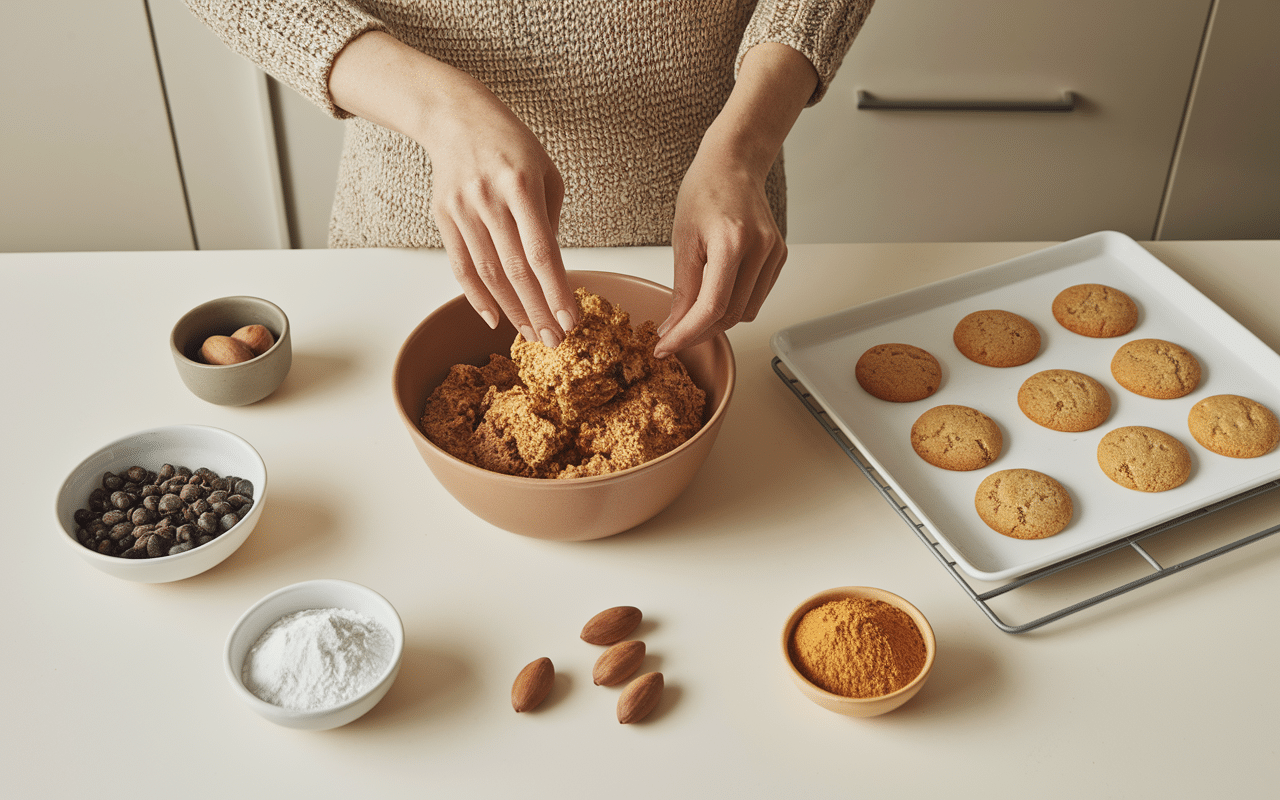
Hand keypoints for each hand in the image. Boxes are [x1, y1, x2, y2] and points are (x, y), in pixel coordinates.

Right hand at [423, 80, 577, 345]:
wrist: (455, 119)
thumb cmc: (511, 145)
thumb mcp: (546, 172)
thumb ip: (550, 220)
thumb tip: (551, 270)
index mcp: (521, 187)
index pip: (542, 252)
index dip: (557, 291)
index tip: (572, 320)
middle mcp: (489, 201)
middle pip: (515, 270)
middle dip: (538, 310)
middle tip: (555, 341)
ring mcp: (462, 211)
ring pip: (488, 274)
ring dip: (512, 310)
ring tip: (532, 334)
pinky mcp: (443, 218)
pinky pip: (461, 266)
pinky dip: (477, 297)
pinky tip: (495, 319)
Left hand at [658, 151, 785, 357]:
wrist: (734, 164)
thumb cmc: (704, 192)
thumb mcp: (682, 240)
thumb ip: (682, 289)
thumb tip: (674, 328)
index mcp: (732, 242)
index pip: (711, 307)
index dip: (686, 335)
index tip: (665, 348)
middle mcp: (760, 249)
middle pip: (730, 315)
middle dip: (699, 332)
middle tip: (672, 336)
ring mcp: (774, 253)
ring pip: (745, 312)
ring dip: (717, 320)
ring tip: (692, 312)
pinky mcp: (779, 256)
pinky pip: (756, 297)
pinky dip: (733, 304)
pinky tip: (716, 293)